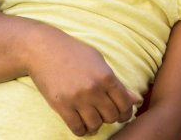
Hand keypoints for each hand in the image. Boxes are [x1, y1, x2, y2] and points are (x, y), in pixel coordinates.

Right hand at [23, 26, 141, 135]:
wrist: (44, 49)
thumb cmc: (74, 53)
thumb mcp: (99, 62)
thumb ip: (117, 82)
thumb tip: (136, 100)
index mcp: (106, 76)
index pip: (125, 104)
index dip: (126, 113)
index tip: (122, 114)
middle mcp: (93, 89)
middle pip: (111, 116)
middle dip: (110, 118)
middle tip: (105, 114)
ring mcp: (77, 98)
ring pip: (95, 125)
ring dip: (96, 125)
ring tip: (93, 120)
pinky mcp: (61, 105)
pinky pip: (77, 128)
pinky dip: (82, 130)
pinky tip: (81, 124)